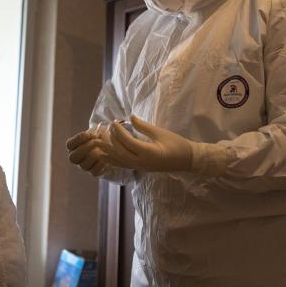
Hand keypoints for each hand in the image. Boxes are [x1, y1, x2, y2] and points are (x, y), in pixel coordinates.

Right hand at [66, 125, 110, 176]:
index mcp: (73, 146)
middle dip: (85, 149)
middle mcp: (76, 158)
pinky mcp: (93, 172)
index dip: (79, 139)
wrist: (109, 145)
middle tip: (96, 142)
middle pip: (73, 158)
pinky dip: (101, 164)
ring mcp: (84, 166)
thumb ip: (95, 130)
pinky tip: (106, 157)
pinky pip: (94, 171)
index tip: (89, 134)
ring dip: (94, 156)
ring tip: (102, 149)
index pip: (69, 145)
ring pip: (84, 165)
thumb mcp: (96, 130)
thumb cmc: (100, 136)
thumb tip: (97, 133)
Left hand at [104, 115, 229, 175]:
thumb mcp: (160, 133)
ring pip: (120, 161)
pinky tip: (106, 156)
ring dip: (108, 152)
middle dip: (111, 141)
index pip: (127, 142)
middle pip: (120, 152)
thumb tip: (130, 117)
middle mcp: (141, 162)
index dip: (118, 131)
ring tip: (98, 144)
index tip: (113, 122)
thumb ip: (143, 126)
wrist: (187, 160)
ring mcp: (140, 167)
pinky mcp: (141, 169)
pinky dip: (114, 160)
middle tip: (104, 129)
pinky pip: (124, 165)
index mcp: (148, 153)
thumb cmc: (176, 144)